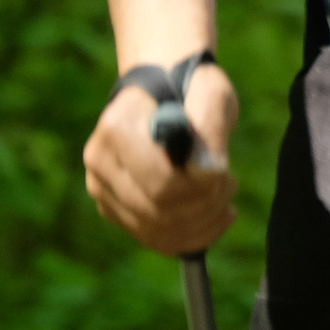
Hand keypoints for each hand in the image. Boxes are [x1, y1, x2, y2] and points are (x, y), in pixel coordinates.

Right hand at [83, 63, 240, 255]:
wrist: (165, 92)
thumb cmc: (190, 89)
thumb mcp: (210, 93)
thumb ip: (210, 126)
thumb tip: (208, 171)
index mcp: (117, 127)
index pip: (161, 182)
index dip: (200, 187)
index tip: (224, 170)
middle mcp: (99, 161)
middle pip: (158, 211)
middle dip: (206, 205)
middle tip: (230, 182)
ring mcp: (101, 189)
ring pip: (157, 232)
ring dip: (203, 222)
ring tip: (224, 196)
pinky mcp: (114, 210)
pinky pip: (155, 239)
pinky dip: (193, 236)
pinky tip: (216, 217)